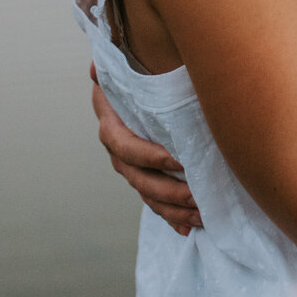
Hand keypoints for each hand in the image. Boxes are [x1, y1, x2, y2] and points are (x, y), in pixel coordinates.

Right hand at [90, 66, 200, 234]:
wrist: (128, 97)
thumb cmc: (130, 81)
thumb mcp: (122, 72)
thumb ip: (111, 71)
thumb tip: (95, 68)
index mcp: (113, 129)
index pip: (126, 147)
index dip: (149, 156)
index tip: (177, 160)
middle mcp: (120, 156)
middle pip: (141, 180)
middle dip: (169, 190)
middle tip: (196, 194)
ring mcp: (132, 172)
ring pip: (150, 196)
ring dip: (174, 209)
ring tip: (200, 215)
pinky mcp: (146, 181)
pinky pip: (156, 204)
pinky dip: (171, 217)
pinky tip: (189, 228)